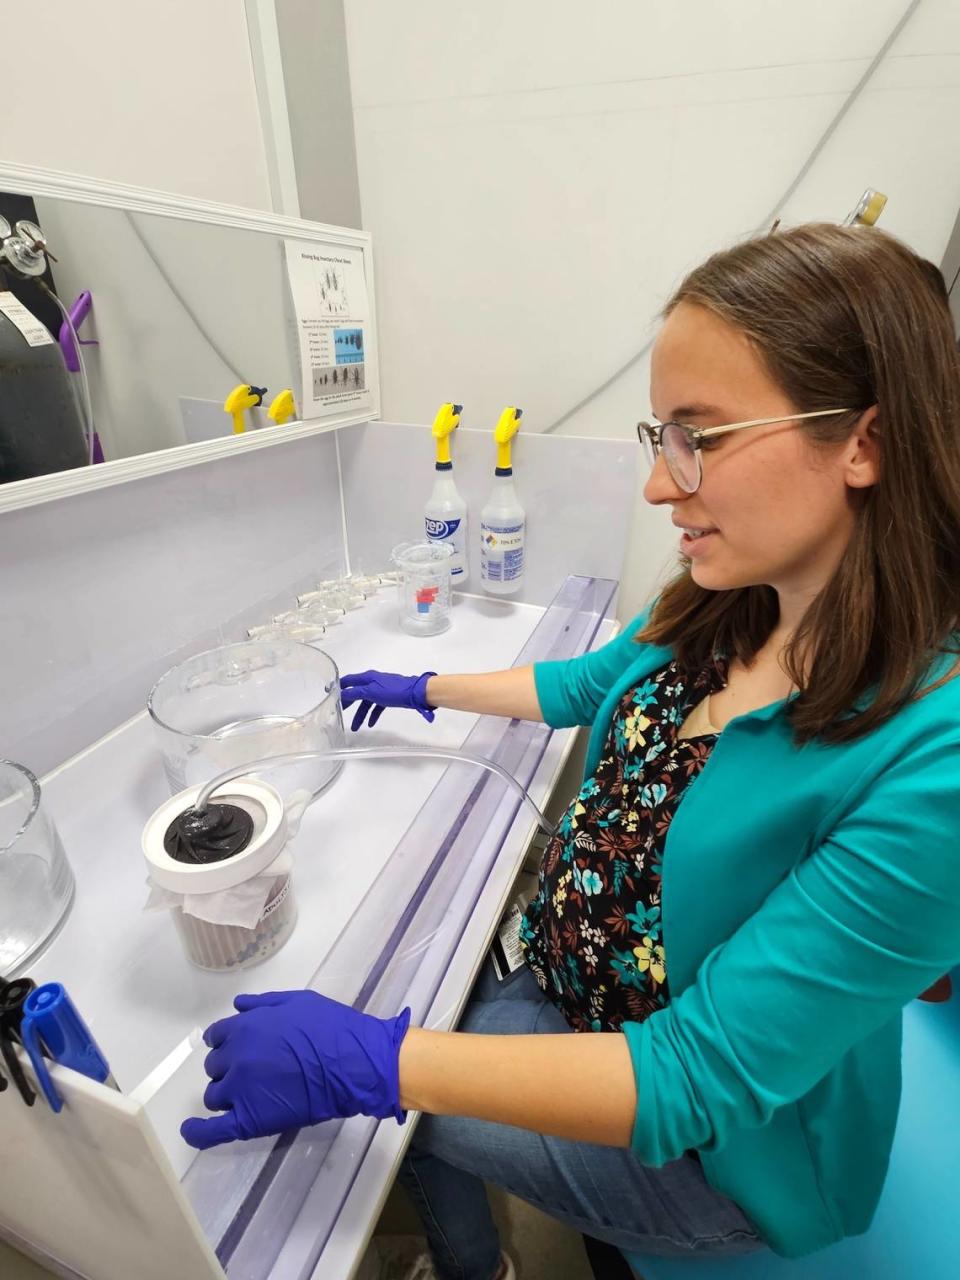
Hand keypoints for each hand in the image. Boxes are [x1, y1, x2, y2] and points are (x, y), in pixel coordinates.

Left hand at [180, 990, 410, 1149]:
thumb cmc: (330, 1027)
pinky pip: (212, 1131)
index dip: (225, 1042)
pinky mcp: (249, 1120)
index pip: (216, 1036)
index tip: (236, 1048)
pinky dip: (197, 1133)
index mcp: (244, 1027)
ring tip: (249, 1096)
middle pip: (215, 1066)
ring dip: (226, 1093)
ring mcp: (239, 1090)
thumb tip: (236, 1006)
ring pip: (214, 1095)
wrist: (352, 1063)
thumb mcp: (297, 1002)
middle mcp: (235, 1057)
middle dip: (228, 1067)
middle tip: (253, 1071)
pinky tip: (189, 1131)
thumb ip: (262, 1004)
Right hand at [339, 670, 436, 731]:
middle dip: (348, 703)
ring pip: (366, 702)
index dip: (339, 686)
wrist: (415, 694)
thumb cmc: (392, 691)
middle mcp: (372, 682)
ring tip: (356, 727)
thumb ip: (356, 693)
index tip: (329, 693)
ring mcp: (380, 690)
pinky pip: (376, 706)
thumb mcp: (371, 692)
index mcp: (367, 678)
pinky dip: (373, 714)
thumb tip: (341, 694)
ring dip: (361, 714)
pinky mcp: (388, 697)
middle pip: (356, 693)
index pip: (349, 681)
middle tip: (340, 712)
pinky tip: (371, 724)